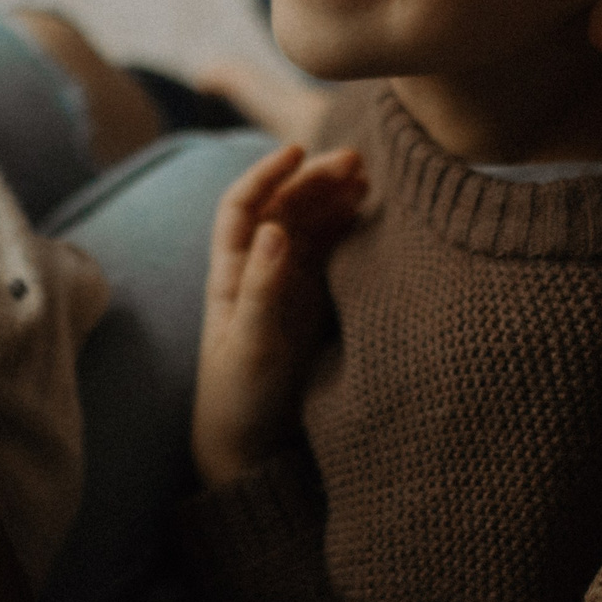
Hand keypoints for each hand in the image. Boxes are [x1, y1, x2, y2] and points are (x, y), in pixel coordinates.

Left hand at [192, 143, 367, 489]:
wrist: (252, 452)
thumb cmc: (240, 401)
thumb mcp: (251, 347)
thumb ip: (264, 290)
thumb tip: (277, 229)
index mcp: (231, 276)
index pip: (243, 209)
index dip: (266, 174)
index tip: (297, 149)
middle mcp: (259, 274)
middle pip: (285, 211)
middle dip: (315, 180)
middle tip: (357, 160)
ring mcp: (289, 290)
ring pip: (312, 229)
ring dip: (335, 200)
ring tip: (368, 179)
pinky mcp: (315, 309)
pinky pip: (332, 258)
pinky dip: (349, 231)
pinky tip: (370, 216)